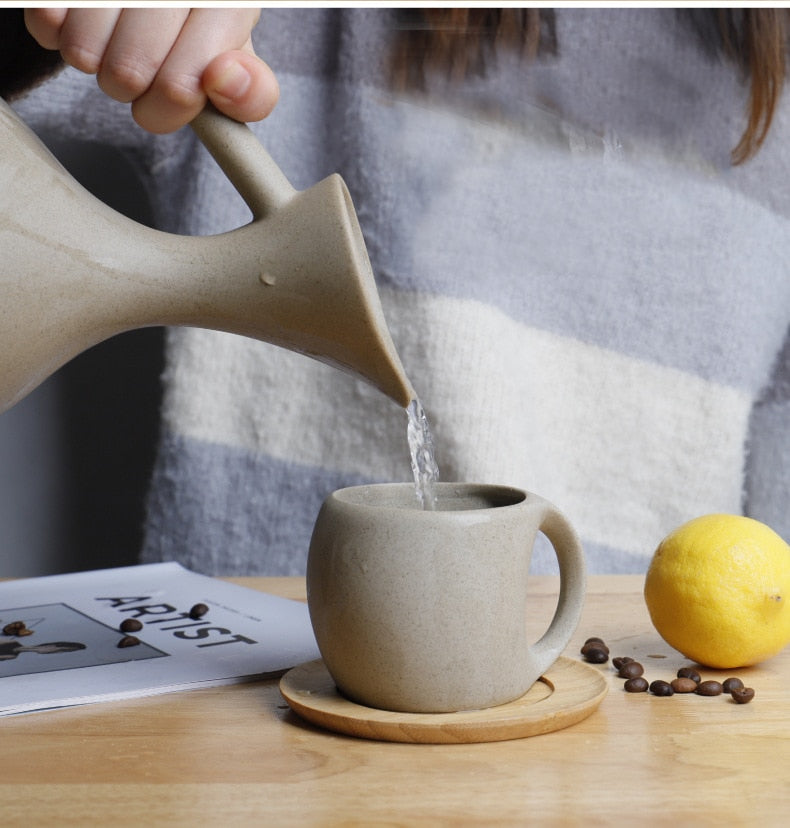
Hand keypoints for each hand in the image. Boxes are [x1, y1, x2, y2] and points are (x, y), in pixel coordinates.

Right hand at [24, 7, 278, 132]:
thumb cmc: (199, 32)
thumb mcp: (238, 64)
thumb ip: (254, 93)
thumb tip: (224, 82)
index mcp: (227, 3)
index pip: (185, 82)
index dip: (176, 101)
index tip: (178, 93)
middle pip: (129, 75)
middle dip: (135, 88)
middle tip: (143, 67)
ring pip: (84, 53)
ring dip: (96, 63)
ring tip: (114, 43)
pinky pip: (47, 21)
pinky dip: (59, 33)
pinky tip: (82, 19)